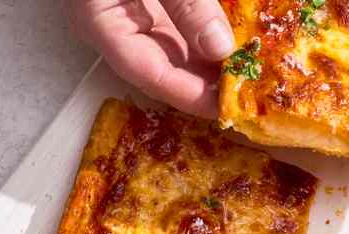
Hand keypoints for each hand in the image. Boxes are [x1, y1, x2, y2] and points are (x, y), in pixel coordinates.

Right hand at [66, 0, 234, 116]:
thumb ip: (184, 3)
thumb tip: (219, 48)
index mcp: (100, 19)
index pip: (147, 71)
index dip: (187, 95)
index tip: (225, 108)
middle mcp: (116, 22)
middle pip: (164, 65)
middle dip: (205, 82)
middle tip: (247, 95)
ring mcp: (134, 8)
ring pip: (177, 46)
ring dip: (211, 59)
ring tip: (248, 71)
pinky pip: (183, 22)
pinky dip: (209, 31)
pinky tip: (238, 38)